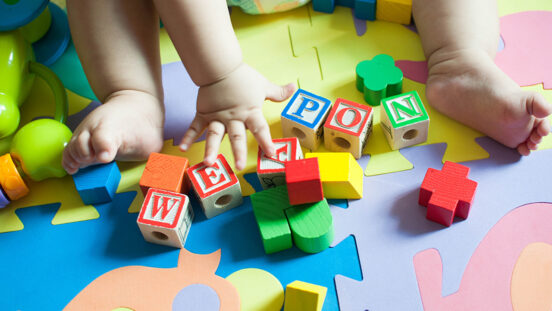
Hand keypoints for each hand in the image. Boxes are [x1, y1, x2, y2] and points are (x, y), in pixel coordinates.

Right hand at [179, 62, 295, 170]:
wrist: (219, 67)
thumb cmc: (242, 77)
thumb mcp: (263, 85)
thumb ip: (278, 92)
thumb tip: (294, 88)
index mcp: (249, 112)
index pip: (260, 129)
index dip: (266, 141)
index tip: (272, 153)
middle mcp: (233, 118)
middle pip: (236, 137)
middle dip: (238, 152)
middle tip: (240, 167)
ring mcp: (216, 117)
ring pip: (214, 135)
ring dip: (211, 149)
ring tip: (209, 163)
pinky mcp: (203, 114)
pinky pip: (195, 127)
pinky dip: (188, 138)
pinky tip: (183, 149)